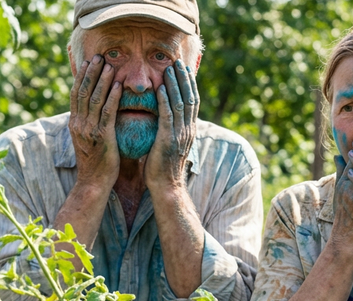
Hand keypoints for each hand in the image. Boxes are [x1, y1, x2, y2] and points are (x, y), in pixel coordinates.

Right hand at [68, 55, 121, 191]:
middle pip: (83, 92)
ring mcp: (89, 130)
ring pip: (94, 99)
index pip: (75, 94)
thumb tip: (95, 109)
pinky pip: (107, 112)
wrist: (93, 183)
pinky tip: (118, 85)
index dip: (81, 76)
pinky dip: (112, 97)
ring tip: (109, 65)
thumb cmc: (95, 163)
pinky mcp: (102, 137)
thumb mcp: (87, 140)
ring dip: (102, 80)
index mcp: (74, 123)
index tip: (88, 62)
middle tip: (98, 56)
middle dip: (91, 73)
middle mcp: (79, 124)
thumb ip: (90, 123)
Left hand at [144, 60, 198, 190]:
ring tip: (169, 69)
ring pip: (180, 104)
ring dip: (175, 85)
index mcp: (189, 130)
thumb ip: (168, 130)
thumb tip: (160, 119)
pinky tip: (162, 89)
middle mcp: (188, 130)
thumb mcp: (168, 145)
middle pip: (189, 98)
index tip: (183, 69)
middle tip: (178, 62)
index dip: (189, 84)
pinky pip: (168, 117)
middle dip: (184, 79)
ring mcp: (180, 134)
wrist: (166, 187)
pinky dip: (166, 102)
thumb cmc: (163, 168)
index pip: (192, 101)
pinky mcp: (168, 140)